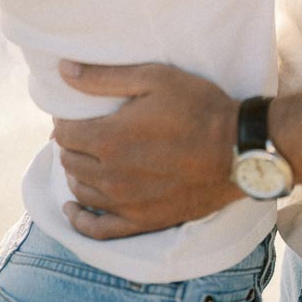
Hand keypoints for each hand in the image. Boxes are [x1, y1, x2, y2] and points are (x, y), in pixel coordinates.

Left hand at [51, 62, 241, 239]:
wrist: (238, 150)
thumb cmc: (199, 108)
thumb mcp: (154, 78)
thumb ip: (104, 77)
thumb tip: (64, 71)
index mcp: (109, 139)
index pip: (65, 134)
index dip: (65, 121)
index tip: (74, 114)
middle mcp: (111, 176)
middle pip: (70, 161)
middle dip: (71, 145)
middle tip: (83, 132)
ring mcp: (126, 203)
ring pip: (80, 191)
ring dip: (76, 173)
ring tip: (85, 159)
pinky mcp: (142, 221)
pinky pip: (99, 230)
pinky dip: (80, 221)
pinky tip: (72, 210)